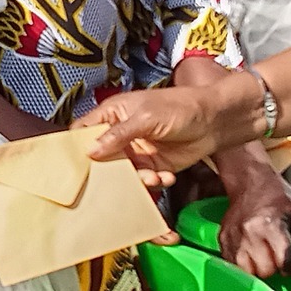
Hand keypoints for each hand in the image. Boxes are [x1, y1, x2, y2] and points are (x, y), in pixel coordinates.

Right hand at [79, 74, 258, 182]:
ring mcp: (137, 152)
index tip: (76, 165)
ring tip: (152, 177)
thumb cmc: (182, 106)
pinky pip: (144, 181)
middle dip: (108, 172)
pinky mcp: (153, 166)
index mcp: (114, 114)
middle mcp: (121, 135)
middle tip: (115, 181)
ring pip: (123, 174)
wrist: (215, 120)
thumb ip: (118, 134)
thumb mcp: (146, 117)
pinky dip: (153, 184)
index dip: (77, 147)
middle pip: (101, 159)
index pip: (84, 131)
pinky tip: (166, 177)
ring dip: (136, 180)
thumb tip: (90, 150)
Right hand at [220, 169, 290, 278]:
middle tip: (276, 259)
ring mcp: (234, 238)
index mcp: (271, 225)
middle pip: (265, 271)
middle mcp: (250, 234)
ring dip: (257, 269)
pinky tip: (250, 253)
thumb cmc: (275, 195)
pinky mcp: (223, 240)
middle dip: (274, 269)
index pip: (285, 261)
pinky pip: (233, 264)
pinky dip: (243, 263)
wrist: (248, 181)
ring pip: (247, 273)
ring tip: (262, 258)